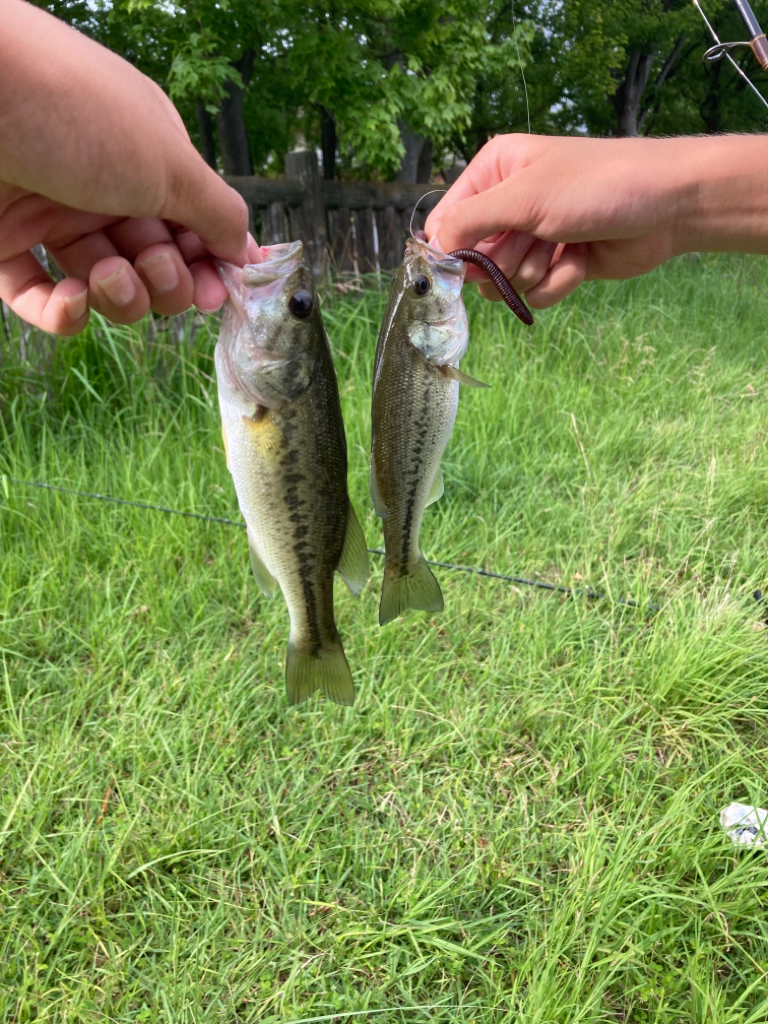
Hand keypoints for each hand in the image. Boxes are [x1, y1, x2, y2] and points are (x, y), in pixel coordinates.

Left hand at [0, 0, 254, 334]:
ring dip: (120, 297)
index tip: (218, 292)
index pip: (193, 226)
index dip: (209, 264)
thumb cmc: (73, 110)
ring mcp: (53, 215)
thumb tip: (247, 250)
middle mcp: (103, 186)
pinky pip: (43, 298)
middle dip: (166, 281)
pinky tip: (72, 301)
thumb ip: (217, 212)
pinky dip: (64, 314)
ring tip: (108, 276)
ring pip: (106, 286)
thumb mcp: (169, 161)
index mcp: (148, 158)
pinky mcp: (4, 243)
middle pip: (155, 262)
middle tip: (157, 269)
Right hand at [426, 133, 767, 307]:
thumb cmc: (595, 186)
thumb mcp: (524, 197)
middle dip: (502, 261)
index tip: (460, 268)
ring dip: (532, 272)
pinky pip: (534, 294)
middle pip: (473, 259)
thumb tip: (430, 252)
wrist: (665, 207)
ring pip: (503, 282)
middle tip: (530, 244)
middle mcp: (509, 205)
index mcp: (494, 173)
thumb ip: (471, 222)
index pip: (447, 222)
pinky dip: (557, 283)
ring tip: (562, 246)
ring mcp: (533, 238)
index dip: (450, 250)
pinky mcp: (557, 266)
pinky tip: (580, 262)